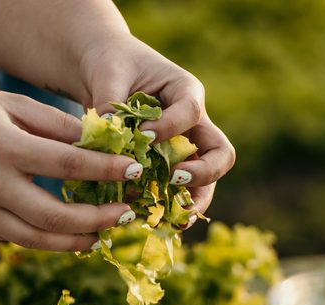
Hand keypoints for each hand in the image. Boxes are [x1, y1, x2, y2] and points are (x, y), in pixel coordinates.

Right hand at [0, 86, 140, 250]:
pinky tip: (71, 234)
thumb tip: (102, 145)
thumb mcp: (10, 105)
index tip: (136, 171)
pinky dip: (48, 239)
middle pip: (56, 215)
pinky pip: (18, 239)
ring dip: (76, 240)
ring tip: (103, 234)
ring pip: (37, 239)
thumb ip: (55, 126)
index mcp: (4, 148)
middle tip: (126, 214)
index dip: (107, 171)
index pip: (68, 165)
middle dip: (97, 219)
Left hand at [77, 36, 235, 214]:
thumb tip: (106, 133)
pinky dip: (167, 207)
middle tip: (175, 181)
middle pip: (220, 153)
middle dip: (203, 173)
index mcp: (185, 91)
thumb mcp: (108, 74)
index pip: (192, 112)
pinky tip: (151, 220)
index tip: (143, 136)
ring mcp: (185, 148)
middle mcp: (194, 123)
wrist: (105, 75)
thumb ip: (109, 101)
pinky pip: (178, 192)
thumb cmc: (111, 65)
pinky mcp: (168, 166)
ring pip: (206, 181)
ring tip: (174, 220)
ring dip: (192, 202)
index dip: (171, 126)